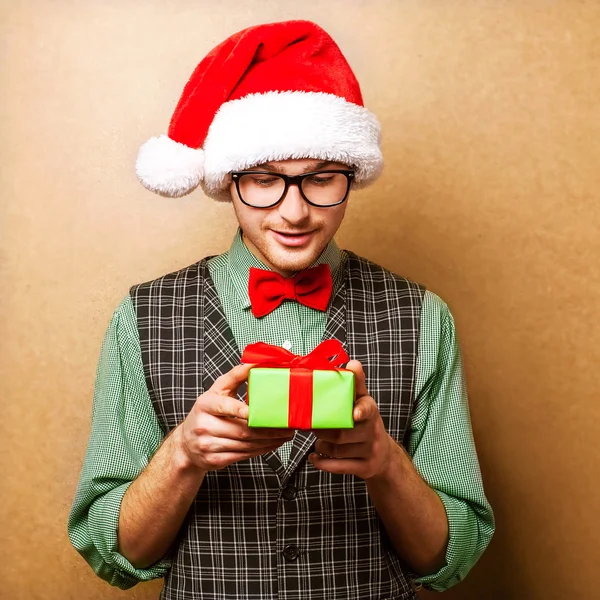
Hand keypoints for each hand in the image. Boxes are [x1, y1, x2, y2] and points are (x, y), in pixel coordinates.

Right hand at [177, 363, 293, 471]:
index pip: (224, 407)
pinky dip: (261, 450)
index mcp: (205, 405)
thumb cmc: (206, 413)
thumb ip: (235, 376)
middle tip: (286, 426)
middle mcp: (204, 426)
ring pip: (245, 445)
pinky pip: (243, 456)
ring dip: (269, 441)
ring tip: (284, 435)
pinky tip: (271, 444)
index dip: (240, 410)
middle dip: (267, 430)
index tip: (256, 412)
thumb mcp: (216, 391)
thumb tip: (254, 364)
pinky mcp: (215, 460)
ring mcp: (208, 445)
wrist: (186, 443)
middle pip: (241, 430)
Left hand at [308, 360, 394, 479]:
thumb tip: (353, 362)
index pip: (368, 408)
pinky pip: (340, 467)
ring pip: (338, 450)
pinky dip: (323, 463)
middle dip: (323, 430)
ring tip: (316, 439)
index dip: (361, 410)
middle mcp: (373, 431)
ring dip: (321, 445)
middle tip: (310, 425)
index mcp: (371, 411)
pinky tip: (314, 457)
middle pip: (343, 433)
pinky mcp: (365, 468)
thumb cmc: (365, 422)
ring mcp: (370, 451)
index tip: (354, 413)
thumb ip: (356, 383)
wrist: (383, 454)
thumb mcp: (363, 401)